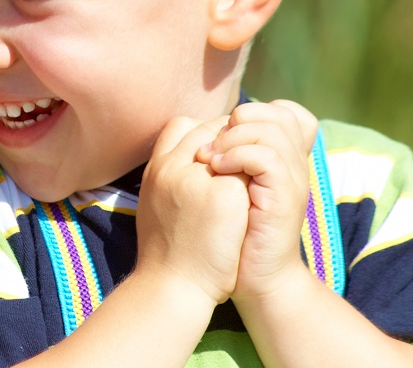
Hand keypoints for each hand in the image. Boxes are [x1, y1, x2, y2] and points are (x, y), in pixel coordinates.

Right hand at [133, 115, 251, 307]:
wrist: (173, 287)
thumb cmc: (167, 252)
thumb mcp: (156, 204)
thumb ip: (170, 177)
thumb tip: (195, 158)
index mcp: (156, 167)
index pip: (183, 125)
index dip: (208, 133)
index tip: (222, 152)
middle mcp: (174, 166)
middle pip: (211, 129)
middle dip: (233, 140)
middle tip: (245, 162)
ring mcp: (199, 178)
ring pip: (233, 144)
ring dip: (244, 158)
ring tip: (251, 180)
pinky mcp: (226, 193)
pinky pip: (248, 168)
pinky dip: (254, 179)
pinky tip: (257, 198)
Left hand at [202, 99, 318, 304]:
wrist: (255, 279)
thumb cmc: (237, 236)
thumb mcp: (233, 189)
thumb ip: (232, 158)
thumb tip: (205, 129)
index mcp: (286, 160)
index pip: (285, 111)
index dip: (254, 112)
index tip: (222, 134)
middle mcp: (295, 166)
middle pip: (280, 114)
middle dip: (240, 120)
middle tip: (212, 145)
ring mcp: (294, 181)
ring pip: (272, 131)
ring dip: (234, 137)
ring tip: (210, 158)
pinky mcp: (286, 198)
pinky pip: (267, 158)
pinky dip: (237, 156)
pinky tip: (216, 169)